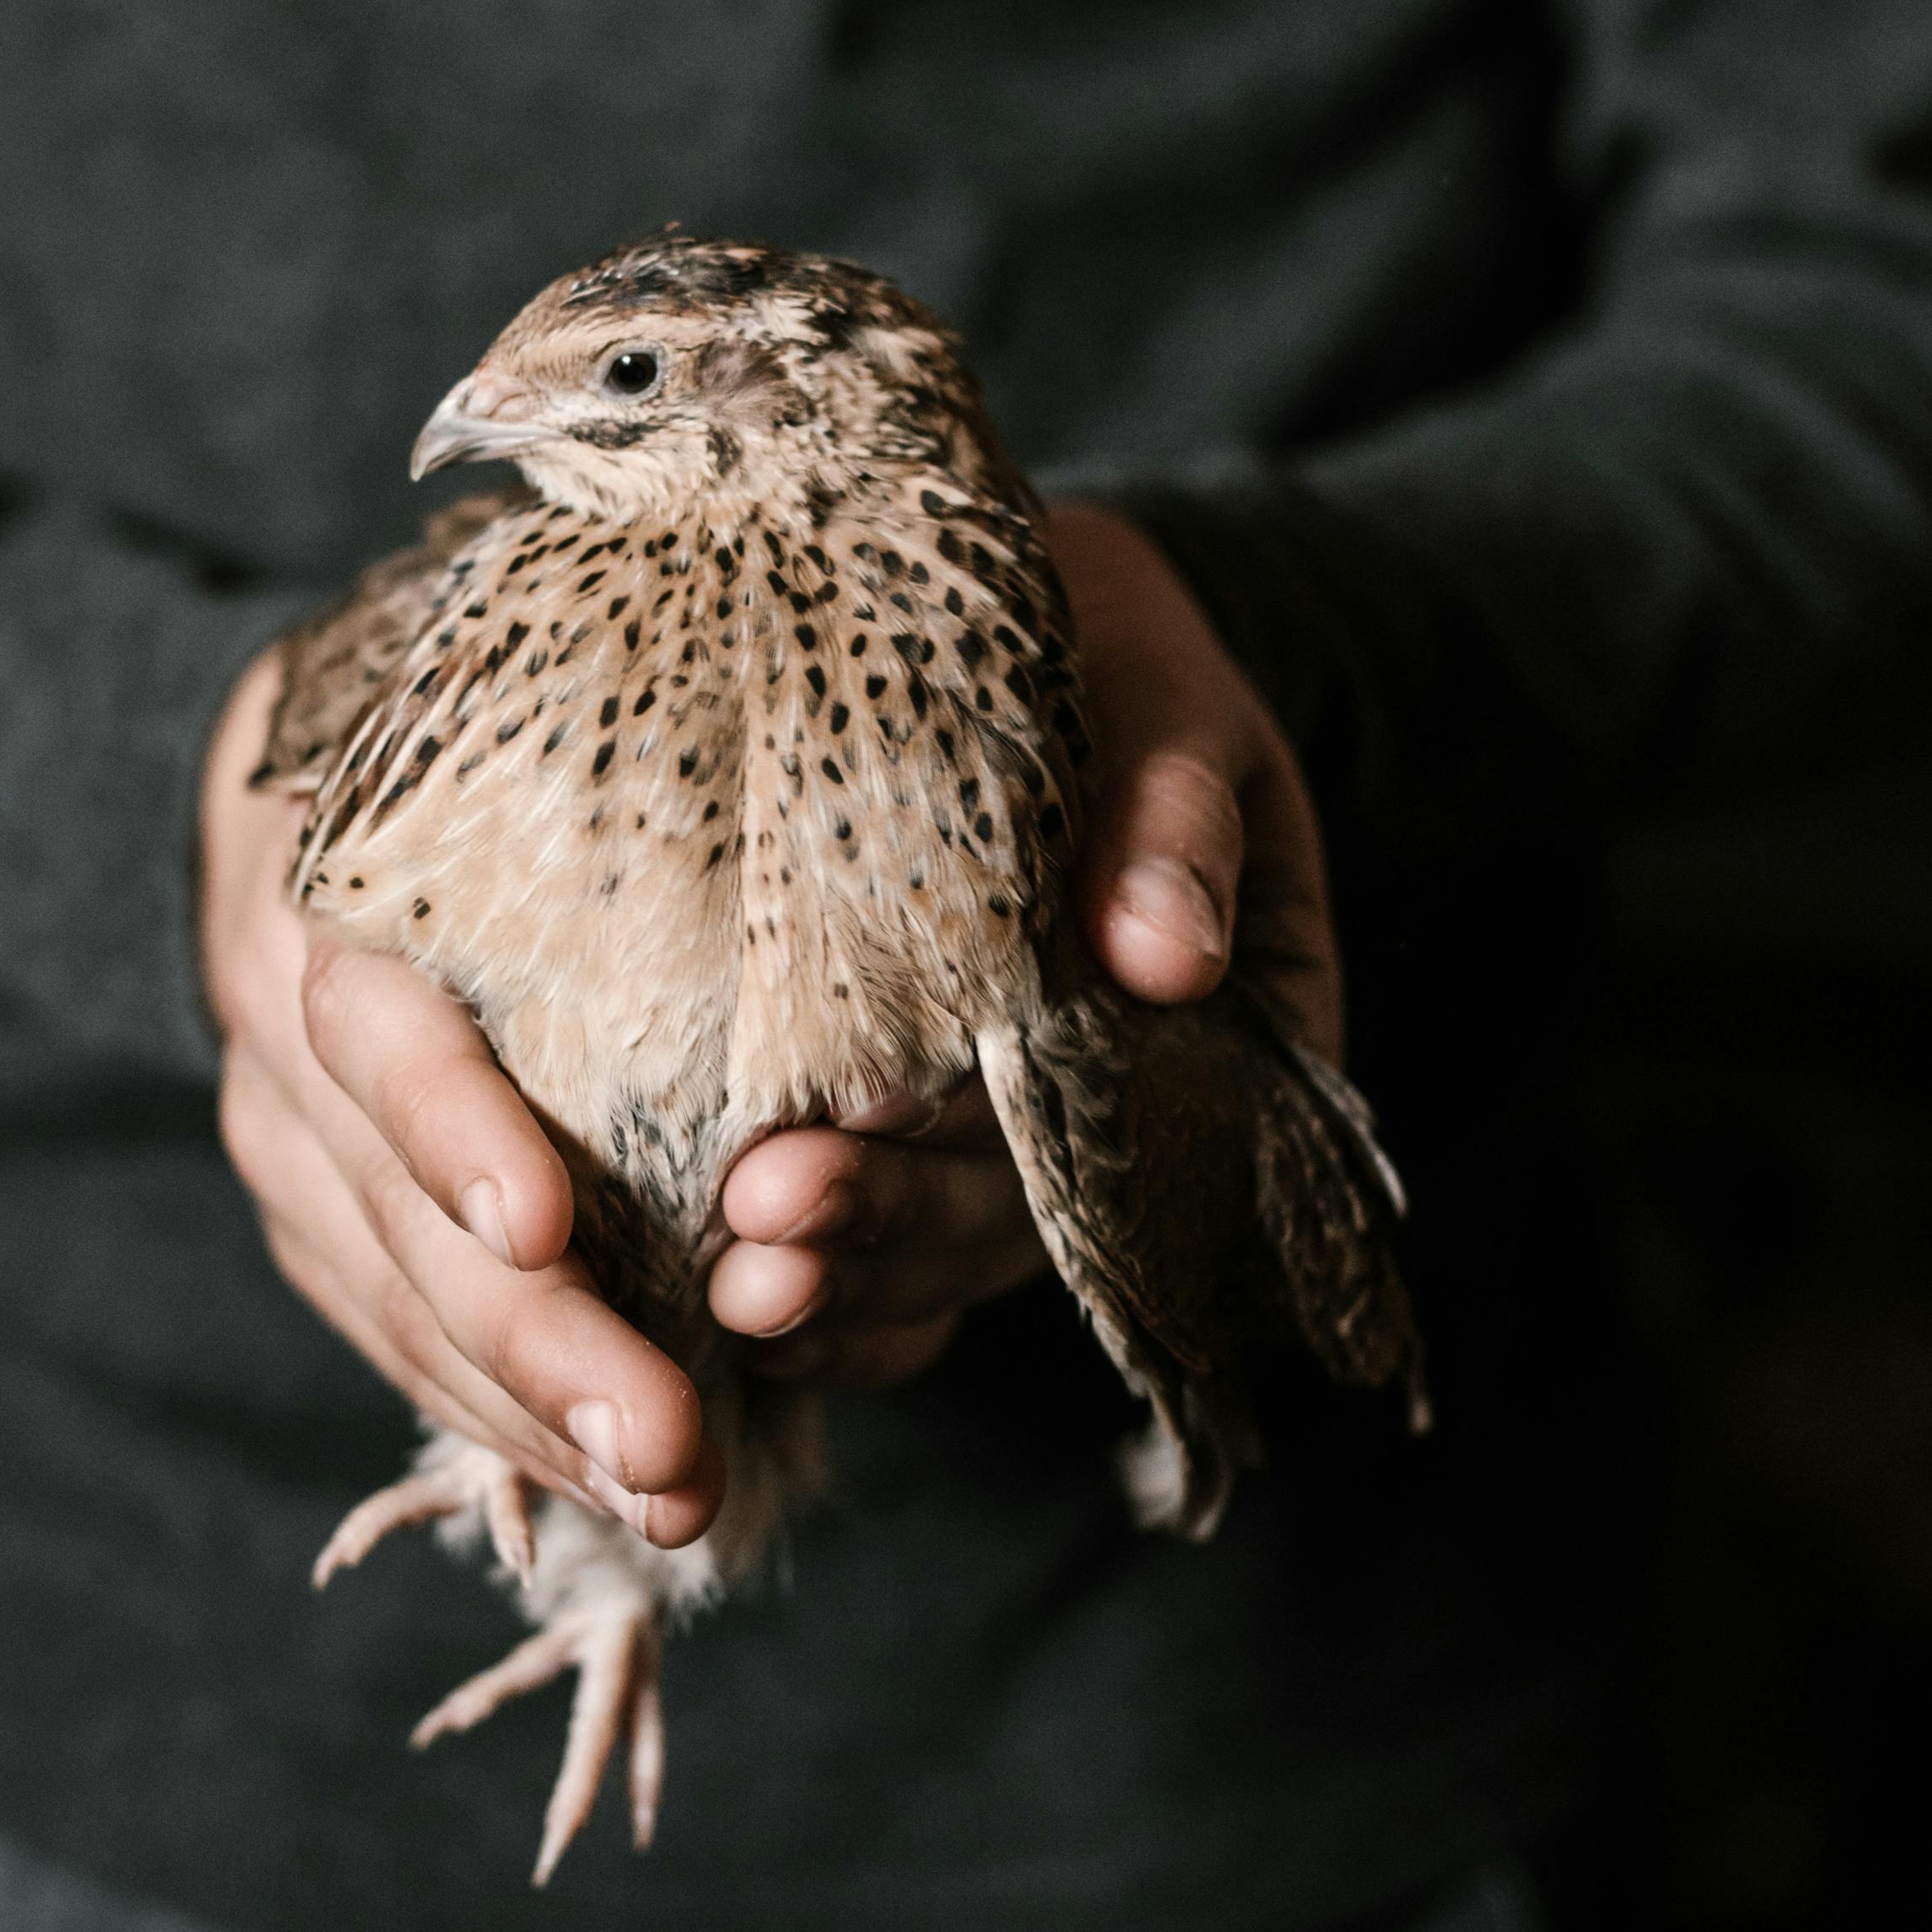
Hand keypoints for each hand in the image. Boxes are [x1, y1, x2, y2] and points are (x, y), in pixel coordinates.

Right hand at [200, 654, 721, 1550]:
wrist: (325, 767)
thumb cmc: (522, 724)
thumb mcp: (599, 709)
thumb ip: (772, 798)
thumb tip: (1096, 918)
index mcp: (348, 880)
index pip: (376, 1015)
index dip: (450, 1124)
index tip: (543, 1225)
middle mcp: (287, 1014)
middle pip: (398, 1204)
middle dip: (536, 1343)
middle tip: (670, 1446)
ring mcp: (284, 1128)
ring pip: (395, 1298)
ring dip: (533, 1414)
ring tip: (675, 1496)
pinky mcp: (308, 1212)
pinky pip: (394, 1338)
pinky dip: (505, 1416)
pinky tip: (613, 1479)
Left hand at [704, 500, 1341, 1384]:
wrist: (1013, 635)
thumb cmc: (1103, 654)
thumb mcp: (1167, 701)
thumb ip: (1172, 809)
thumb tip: (1170, 955)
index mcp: (1231, 1033)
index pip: (1143, 1130)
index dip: (1023, 1157)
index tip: (882, 1121)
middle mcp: (1122, 1120)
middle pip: (1018, 1219)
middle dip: (892, 1226)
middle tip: (764, 1211)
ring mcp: (1005, 1150)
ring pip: (932, 1263)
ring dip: (833, 1281)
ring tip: (725, 1277)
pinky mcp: (898, 1148)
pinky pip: (864, 1262)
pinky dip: (802, 1297)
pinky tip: (700, 1296)